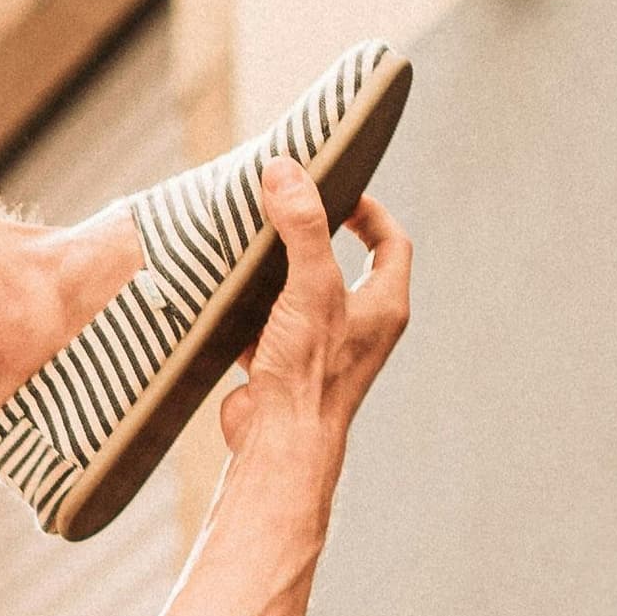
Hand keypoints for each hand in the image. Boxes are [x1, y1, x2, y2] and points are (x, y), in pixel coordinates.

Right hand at [216, 159, 408, 469]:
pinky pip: (269, 326)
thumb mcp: (311, 286)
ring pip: (303, 296)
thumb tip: (285, 170)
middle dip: (316, 236)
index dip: (370, 212)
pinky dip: (250, 310)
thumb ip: (302, 227)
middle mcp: (359, 328)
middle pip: (344, 266)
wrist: (277, 444)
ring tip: (252, 244)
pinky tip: (225, 296)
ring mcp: (321, 350)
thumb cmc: (309, 373)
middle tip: (289, 210)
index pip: (391, 243)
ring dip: (279, 272)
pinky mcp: (283, 369)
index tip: (339, 189)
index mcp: (384, 306)